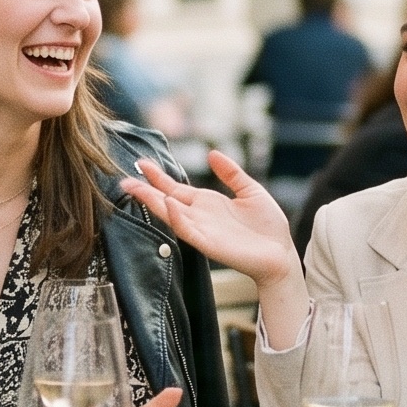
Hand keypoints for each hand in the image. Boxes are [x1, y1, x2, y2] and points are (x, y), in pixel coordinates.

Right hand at [120, 151, 301, 289]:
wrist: (280, 253)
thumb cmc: (267, 226)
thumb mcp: (250, 190)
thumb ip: (231, 173)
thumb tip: (212, 153)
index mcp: (206, 203)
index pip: (175, 188)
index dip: (158, 176)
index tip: (142, 162)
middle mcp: (199, 216)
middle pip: (165, 200)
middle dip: (145, 190)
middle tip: (125, 178)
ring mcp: (201, 229)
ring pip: (170, 213)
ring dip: (153, 202)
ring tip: (135, 187)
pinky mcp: (208, 243)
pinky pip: (188, 229)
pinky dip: (177, 217)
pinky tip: (169, 204)